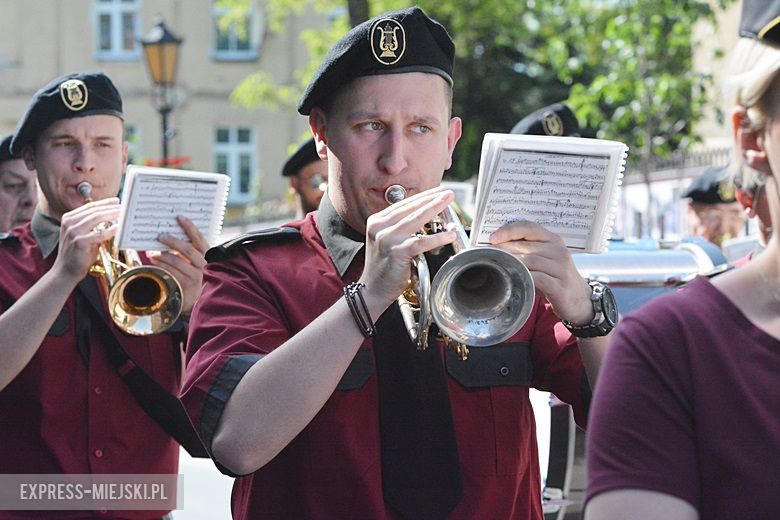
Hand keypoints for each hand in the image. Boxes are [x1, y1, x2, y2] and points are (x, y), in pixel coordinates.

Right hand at [54, 198, 120, 282]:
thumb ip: (92, 224)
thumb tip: (111, 215)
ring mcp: (73, 232)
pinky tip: (119, 228)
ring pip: (96, 218)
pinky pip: (99, 234)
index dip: (105, 203)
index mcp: (69, 218)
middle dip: (111, 208)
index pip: (90, 207)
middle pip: (94, 211)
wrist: (66, 270)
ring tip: (124, 214)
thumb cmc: (78, 252)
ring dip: (112, 215)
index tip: (117, 201)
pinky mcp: (79, 242)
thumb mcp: (82, 234)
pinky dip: (111, 230)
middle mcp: (69, 222)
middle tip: (124, 207)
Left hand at [148, 216, 208, 314]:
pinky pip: (171, 272)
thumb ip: (189, 250)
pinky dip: (161, 266)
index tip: (179, 217)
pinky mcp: (187, 285)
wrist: (198, 299)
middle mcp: (204, 265)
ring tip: (152, 252)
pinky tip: (154, 262)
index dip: (190, 227)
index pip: (199, 239)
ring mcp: (197, 275)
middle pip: (187, 249)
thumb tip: (170, 235)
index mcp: (208, 255)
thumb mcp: (196, 262)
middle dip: (172, 241)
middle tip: (160, 236)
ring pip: (176, 261)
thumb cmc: (195, 275)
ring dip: (162, 255)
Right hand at [360, 187, 456, 314]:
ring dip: (434, 209)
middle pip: (410, 208)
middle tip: (448, 193)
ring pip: (415, 219)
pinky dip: (437, 238)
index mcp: (377, 221)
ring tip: (448, 203)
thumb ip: (400, 227)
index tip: (438, 191)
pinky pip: (421, 242)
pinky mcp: (396, 252)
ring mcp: (387, 239)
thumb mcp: (387, 240)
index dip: (423, 196)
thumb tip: (424, 213)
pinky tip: (449, 235)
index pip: (403, 204)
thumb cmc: (384, 267)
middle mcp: (379, 227)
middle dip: (432, 198)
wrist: (372, 290)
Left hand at [489, 220, 592, 324]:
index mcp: (553, 240)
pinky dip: (523, 278)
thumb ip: (527, 251)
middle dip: (503, 250)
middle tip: (488, 255)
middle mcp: (558, 250)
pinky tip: (514, 279)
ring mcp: (560, 268)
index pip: (529, 227)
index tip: (492, 238)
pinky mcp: (559, 285)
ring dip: (510, 263)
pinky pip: (537, 278)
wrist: (580, 300)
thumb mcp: (545, 260)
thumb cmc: (556, 278)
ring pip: (529, 261)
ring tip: (496, 266)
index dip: (508, 230)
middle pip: (525, 246)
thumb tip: (496, 246)